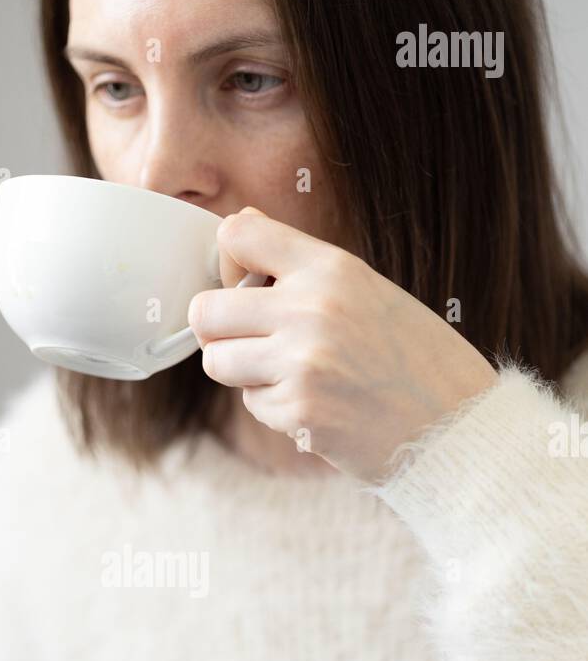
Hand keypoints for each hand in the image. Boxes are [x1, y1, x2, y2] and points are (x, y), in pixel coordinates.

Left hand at [187, 207, 497, 484]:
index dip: (227, 264)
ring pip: (217, 362)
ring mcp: (301, 363)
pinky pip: (251, 404)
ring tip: (291, 376)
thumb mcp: (368, 291)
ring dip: (243, 374)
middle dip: (220, 333)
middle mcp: (310, 308)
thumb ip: (304, 270)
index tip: (248, 287)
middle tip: (253, 345)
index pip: (236, 234)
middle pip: (205, 311)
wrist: (456, 426)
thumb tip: (236, 240)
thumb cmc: (413, 359)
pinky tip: (318, 406)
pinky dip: (275, 409)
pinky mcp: (298, 412)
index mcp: (331, 268)